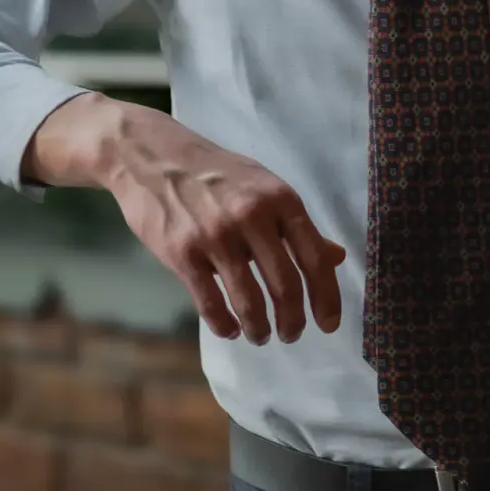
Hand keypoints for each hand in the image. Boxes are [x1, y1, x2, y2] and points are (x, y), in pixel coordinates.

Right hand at [25, 93, 345, 345]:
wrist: (153, 156)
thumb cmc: (216, 173)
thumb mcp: (264, 187)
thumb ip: (296, 225)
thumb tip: (336, 257)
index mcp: (279, 199)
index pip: (314, 258)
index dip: (326, 297)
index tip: (329, 324)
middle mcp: (251, 216)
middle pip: (285, 285)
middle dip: (293, 320)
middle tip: (292, 334)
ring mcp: (215, 236)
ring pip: (249, 300)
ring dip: (260, 328)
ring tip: (262, 335)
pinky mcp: (182, 253)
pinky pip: (210, 304)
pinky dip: (225, 325)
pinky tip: (231, 329)